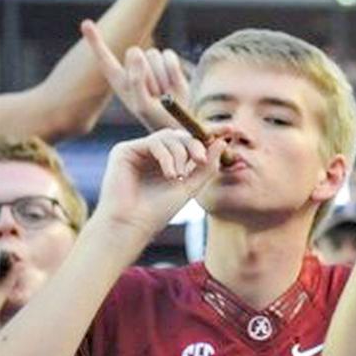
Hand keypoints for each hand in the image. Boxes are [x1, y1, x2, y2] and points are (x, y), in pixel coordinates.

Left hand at [81, 21, 187, 131]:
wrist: (182, 124)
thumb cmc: (157, 119)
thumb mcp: (141, 105)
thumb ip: (136, 80)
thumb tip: (138, 52)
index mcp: (120, 79)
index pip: (105, 57)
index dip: (96, 40)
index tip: (86, 24)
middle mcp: (134, 68)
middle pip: (135, 52)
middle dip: (146, 73)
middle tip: (153, 95)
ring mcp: (152, 65)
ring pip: (153, 55)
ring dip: (161, 77)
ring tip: (164, 94)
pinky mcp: (170, 65)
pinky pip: (169, 56)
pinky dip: (173, 72)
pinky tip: (174, 87)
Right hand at [94, 129, 224, 240]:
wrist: (132, 224)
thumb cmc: (158, 211)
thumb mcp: (190, 187)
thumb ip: (206, 166)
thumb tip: (223, 142)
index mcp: (168, 162)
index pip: (189, 142)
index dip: (207, 135)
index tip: (230, 131)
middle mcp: (152, 154)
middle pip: (180, 135)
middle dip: (195, 145)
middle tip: (201, 162)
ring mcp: (138, 151)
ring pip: (168, 137)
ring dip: (180, 155)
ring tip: (179, 177)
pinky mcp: (124, 150)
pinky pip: (154, 142)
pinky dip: (167, 157)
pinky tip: (169, 175)